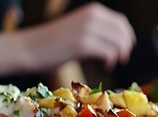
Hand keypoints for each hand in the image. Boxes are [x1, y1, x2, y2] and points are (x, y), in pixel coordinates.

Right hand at [0, 3, 135, 74]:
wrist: (30, 48)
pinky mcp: (82, 44)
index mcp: (92, 10)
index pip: (121, 22)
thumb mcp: (79, 28)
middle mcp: (91, 16)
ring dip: (119, 55)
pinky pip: (109, 52)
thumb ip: (98, 30)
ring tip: (110, 63)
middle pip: (123, 32)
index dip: (128, 37)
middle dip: (126, 47)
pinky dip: (111, 60)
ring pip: (119, 42)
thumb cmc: (54, 42)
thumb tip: (122, 42)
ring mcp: (87, 29)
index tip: (125, 50)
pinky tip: (106, 66)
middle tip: (121, 59)